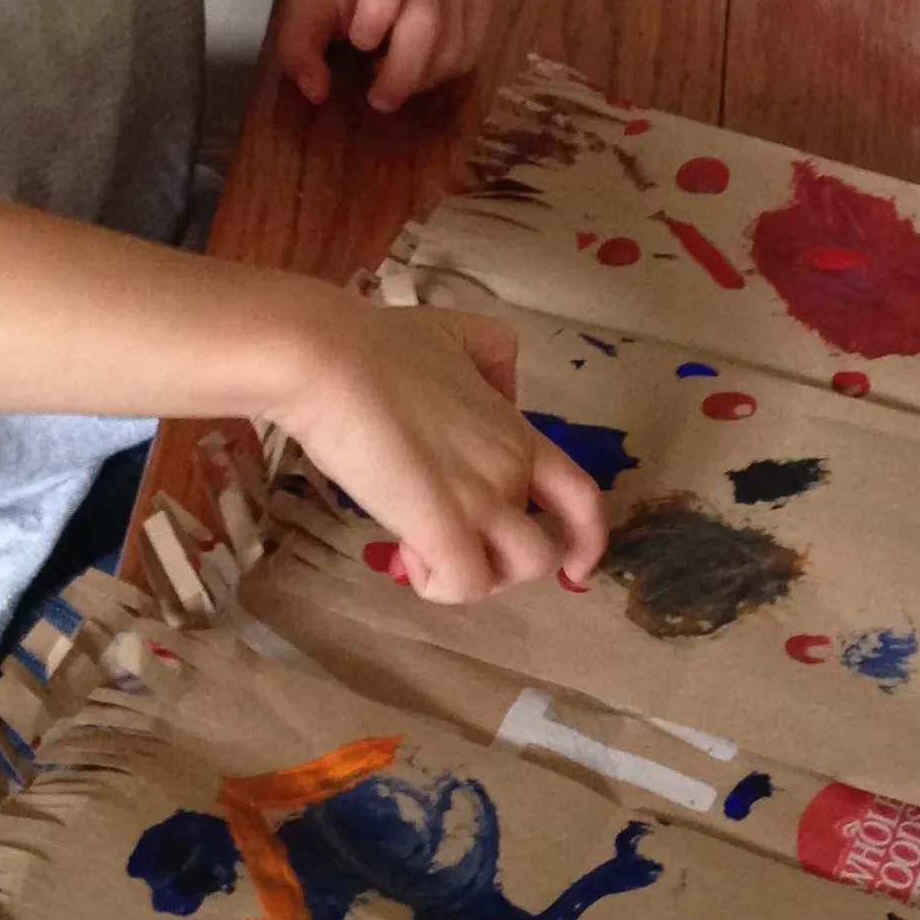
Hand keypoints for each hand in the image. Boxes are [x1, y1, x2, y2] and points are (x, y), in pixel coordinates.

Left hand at [273, 0, 490, 114]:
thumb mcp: (309, 1)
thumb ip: (300, 47)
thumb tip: (317, 93)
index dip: (378, 10)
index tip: (359, 43)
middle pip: (427, 22)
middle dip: (402, 72)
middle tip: (379, 100)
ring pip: (453, 45)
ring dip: (423, 77)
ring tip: (395, 79)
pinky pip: (470, 51)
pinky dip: (444, 72)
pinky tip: (420, 67)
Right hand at [283, 301, 604, 603]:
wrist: (330, 361)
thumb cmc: (381, 346)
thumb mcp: (459, 334)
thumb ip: (493, 363)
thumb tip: (501, 398)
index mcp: (517, 434)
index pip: (582, 498)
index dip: (588, 540)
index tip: (577, 569)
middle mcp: (511, 471)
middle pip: (542, 548)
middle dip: (500, 564)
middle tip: (453, 549)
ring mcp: (481, 500)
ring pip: (516, 571)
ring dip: (479, 578)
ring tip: (428, 554)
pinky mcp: (440, 526)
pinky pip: (464, 584)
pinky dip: (440, 585)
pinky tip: (406, 555)